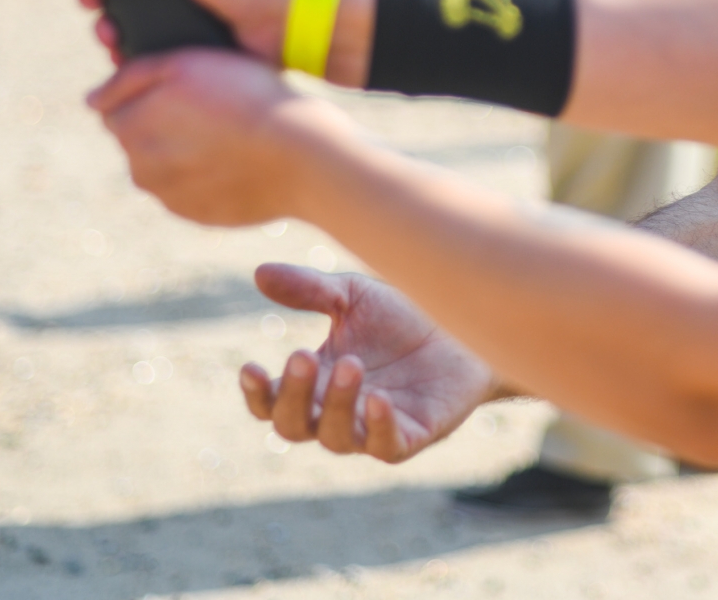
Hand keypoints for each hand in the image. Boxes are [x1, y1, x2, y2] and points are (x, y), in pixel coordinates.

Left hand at [88, 49, 344, 224]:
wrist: (302, 155)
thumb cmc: (246, 97)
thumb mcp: (186, 62)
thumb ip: (129, 77)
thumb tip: (92, 100)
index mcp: (130, 127)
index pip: (118, 106)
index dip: (152, 92)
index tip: (188, 87)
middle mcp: (140, 168)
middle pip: (140, 137)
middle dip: (164, 122)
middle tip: (213, 106)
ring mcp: (170, 197)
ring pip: (165, 165)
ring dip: (185, 149)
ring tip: (229, 132)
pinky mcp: (199, 215)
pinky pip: (192, 188)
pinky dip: (207, 174)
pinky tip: (238, 158)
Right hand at [240, 263, 499, 461]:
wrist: (466, 324)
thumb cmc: (402, 314)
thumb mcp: (353, 295)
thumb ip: (309, 289)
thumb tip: (259, 272)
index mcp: (316, 382)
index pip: (271, 402)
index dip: (257, 393)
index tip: (251, 367)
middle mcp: (337, 412)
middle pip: (293, 425)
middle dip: (294, 396)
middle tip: (302, 356)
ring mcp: (372, 428)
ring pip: (336, 437)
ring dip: (337, 404)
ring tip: (351, 364)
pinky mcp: (411, 435)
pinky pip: (387, 445)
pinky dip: (379, 426)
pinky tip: (379, 399)